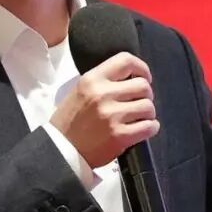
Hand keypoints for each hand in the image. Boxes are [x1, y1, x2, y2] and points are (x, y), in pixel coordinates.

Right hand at [50, 52, 158, 168]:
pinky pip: (149, 126)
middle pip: (143, 85)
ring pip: (148, 107)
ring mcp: (112, 116)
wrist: (60, 150)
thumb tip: (131, 79)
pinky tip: (143, 129)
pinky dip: (151, 127)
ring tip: (139, 118)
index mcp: (92, 80)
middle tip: (139, 102)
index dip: (141, 68)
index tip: (144, 77)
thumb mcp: (80, 91)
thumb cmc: (70, 121)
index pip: (126, 61)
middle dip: (146, 95)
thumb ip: (103, 82)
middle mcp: (103, 94)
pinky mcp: (120, 136)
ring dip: (147, 113)